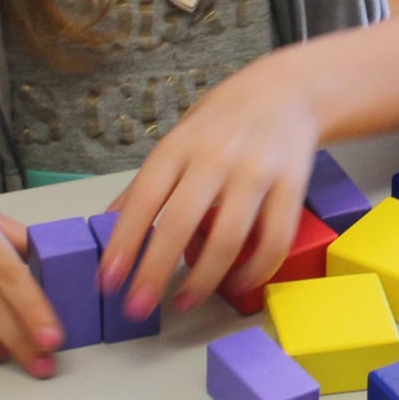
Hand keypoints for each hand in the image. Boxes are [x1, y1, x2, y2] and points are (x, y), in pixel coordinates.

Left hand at [98, 52, 322, 320]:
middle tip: (138, 308)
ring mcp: (256, 172)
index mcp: (179, 146)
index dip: (124, 242)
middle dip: (155, 272)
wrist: (288, 92)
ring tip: (185, 302)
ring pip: (229, 239)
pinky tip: (236, 283)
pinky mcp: (291, 186)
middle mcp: (216, 158)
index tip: (108, 281)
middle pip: (180, 223)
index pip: (144, 200)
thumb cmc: (223, 122)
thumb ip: (146, 183)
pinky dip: (255, 271)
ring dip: (204, 280)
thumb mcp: (177, 140)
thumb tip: (107, 226)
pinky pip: (274, 240)